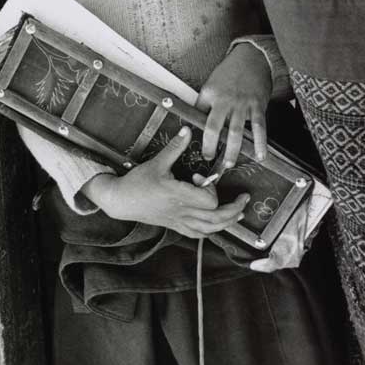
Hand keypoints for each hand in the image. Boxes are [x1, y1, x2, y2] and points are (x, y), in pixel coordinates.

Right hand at [82, 126, 249, 239]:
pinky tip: (217, 225)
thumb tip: (187, 130)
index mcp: (178, 195)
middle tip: (244, 198)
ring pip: (210, 229)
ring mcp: (179, 221)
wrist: (121, 201)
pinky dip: (211, 231)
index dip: (211, 188)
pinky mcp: (175, 225)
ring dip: (228, 222)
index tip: (200, 177)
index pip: (209, 200)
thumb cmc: (137, 183)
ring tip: (239, 213)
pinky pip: (197, 234)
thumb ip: (175, 147)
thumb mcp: (156, 162)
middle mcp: (182, 211)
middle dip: (234, 209)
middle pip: (217, 218)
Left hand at [197, 43, 271, 168]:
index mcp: (210, 95)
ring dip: (233, 150)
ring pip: (236, 131)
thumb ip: (205, 103)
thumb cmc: (229, 72)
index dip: (197, 132)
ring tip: (229, 163)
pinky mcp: (258, 106)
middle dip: (211, 146)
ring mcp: (242, 105)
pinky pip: (259, 128)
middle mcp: (225, 101)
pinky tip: (261, 155)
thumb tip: (196, 121)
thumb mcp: (210, 84)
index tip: (197, 145)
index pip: (200, 117)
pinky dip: (261, 143)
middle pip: (215, 128)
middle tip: (210, 159)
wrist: (252, 57)